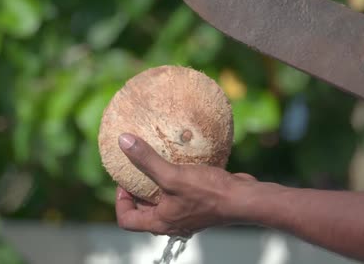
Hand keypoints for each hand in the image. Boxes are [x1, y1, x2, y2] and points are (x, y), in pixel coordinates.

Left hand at [114, 133, 256, 236]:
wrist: (243, 199)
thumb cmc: (208, 192)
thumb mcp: (173, 175)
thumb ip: (147, 160)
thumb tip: (123, 141)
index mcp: (161, 222)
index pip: (127, 220)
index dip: (120, 202)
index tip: (123, 180)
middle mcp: (172, 222)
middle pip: (144, 210)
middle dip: (137, 191)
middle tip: (137, 168)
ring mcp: (187, 214)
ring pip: (163, 201)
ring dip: (157, 184)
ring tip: (157, 162)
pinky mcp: (200, 204)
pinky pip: (180, 193)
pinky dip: (176, 179)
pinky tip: (180, 161)